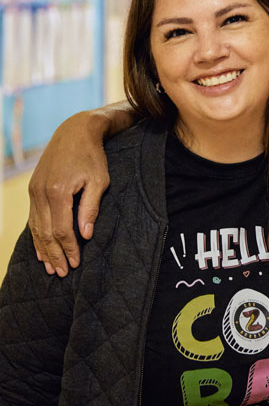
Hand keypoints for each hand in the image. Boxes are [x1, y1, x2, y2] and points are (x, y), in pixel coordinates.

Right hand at [28, 111, 110, 276]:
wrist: (74, 132)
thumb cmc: (92, 157)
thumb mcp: (99, 181)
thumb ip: (90, 209)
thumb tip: (85, 235)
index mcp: (58, 193)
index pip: (62, 230)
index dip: (69, 249)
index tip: (76, 264)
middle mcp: (40, 194)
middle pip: (45, 233)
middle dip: (54, 255)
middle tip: (61, 273)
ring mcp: (33, 191)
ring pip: (35, 228)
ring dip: (42, 249)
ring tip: (50, 267)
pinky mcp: (32, 189)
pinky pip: (33, 218)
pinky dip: (36, 235)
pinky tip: (41, 248)